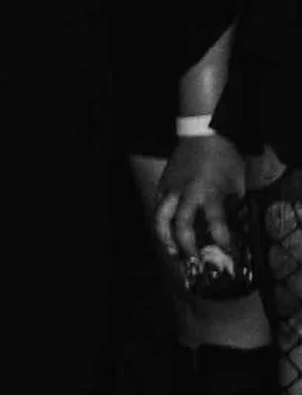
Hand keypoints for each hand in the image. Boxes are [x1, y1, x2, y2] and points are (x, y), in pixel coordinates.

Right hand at [155, 129, 246, 271]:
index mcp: (209, 191)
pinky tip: (166, 233)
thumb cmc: (224, 158)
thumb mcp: (236, 183)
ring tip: (172, 253)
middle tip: (195, 261)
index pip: (216, 222)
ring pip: (161, 218)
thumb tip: (232, 229)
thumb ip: (232, 207)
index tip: (229, 252)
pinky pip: (158, 207)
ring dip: (166, 239)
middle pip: (182, 225)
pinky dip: (161, 223)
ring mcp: (171, 188)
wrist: (203, 133)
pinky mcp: (162, 184)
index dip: (223, 240)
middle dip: (188, 247)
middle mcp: (188, 192)